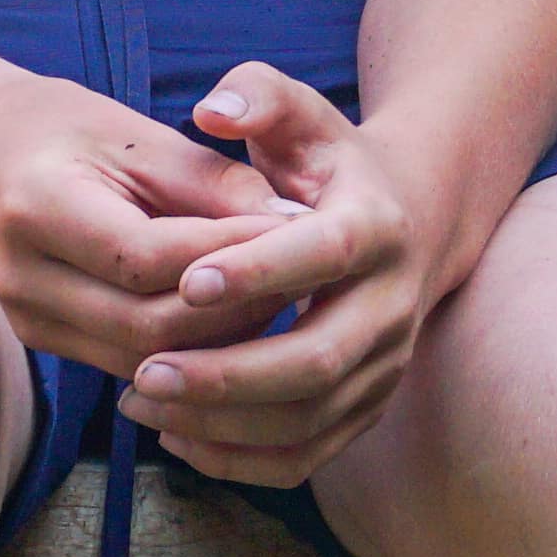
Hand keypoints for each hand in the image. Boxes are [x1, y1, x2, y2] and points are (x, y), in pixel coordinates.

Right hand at [0, 66, 293, 377]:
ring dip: (217, 340)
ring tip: (276, 301)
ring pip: (144, 358)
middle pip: (149, 325)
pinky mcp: (42, 341)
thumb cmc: (60, 127)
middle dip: (233, 307)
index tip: (295, 235)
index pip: (148, 257)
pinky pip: (128, 362)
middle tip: (301, 279)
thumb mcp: (135, 133)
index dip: (228, 255)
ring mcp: (27, 319)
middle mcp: (23, 277)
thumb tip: (296, 225)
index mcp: (39, 208)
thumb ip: (213, 182)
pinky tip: (231, 321)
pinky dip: (186, 350)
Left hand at [120, 64, 443, 487]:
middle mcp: (392, 307)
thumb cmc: (330, 165)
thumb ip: (258, 95)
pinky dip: (240, 461)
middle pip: (317, 361)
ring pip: (309, 421)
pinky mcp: (366, 410)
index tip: (184, 281)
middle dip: (228, 373)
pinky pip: (307, 458)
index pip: (322, 256)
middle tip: (146, 370)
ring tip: (144, 402)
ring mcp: (384, 368)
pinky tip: (176, 438)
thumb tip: (212, 109)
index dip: (257, 272)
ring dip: (223, 424)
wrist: (412, 221)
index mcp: (378, 229)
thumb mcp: (303, 116)